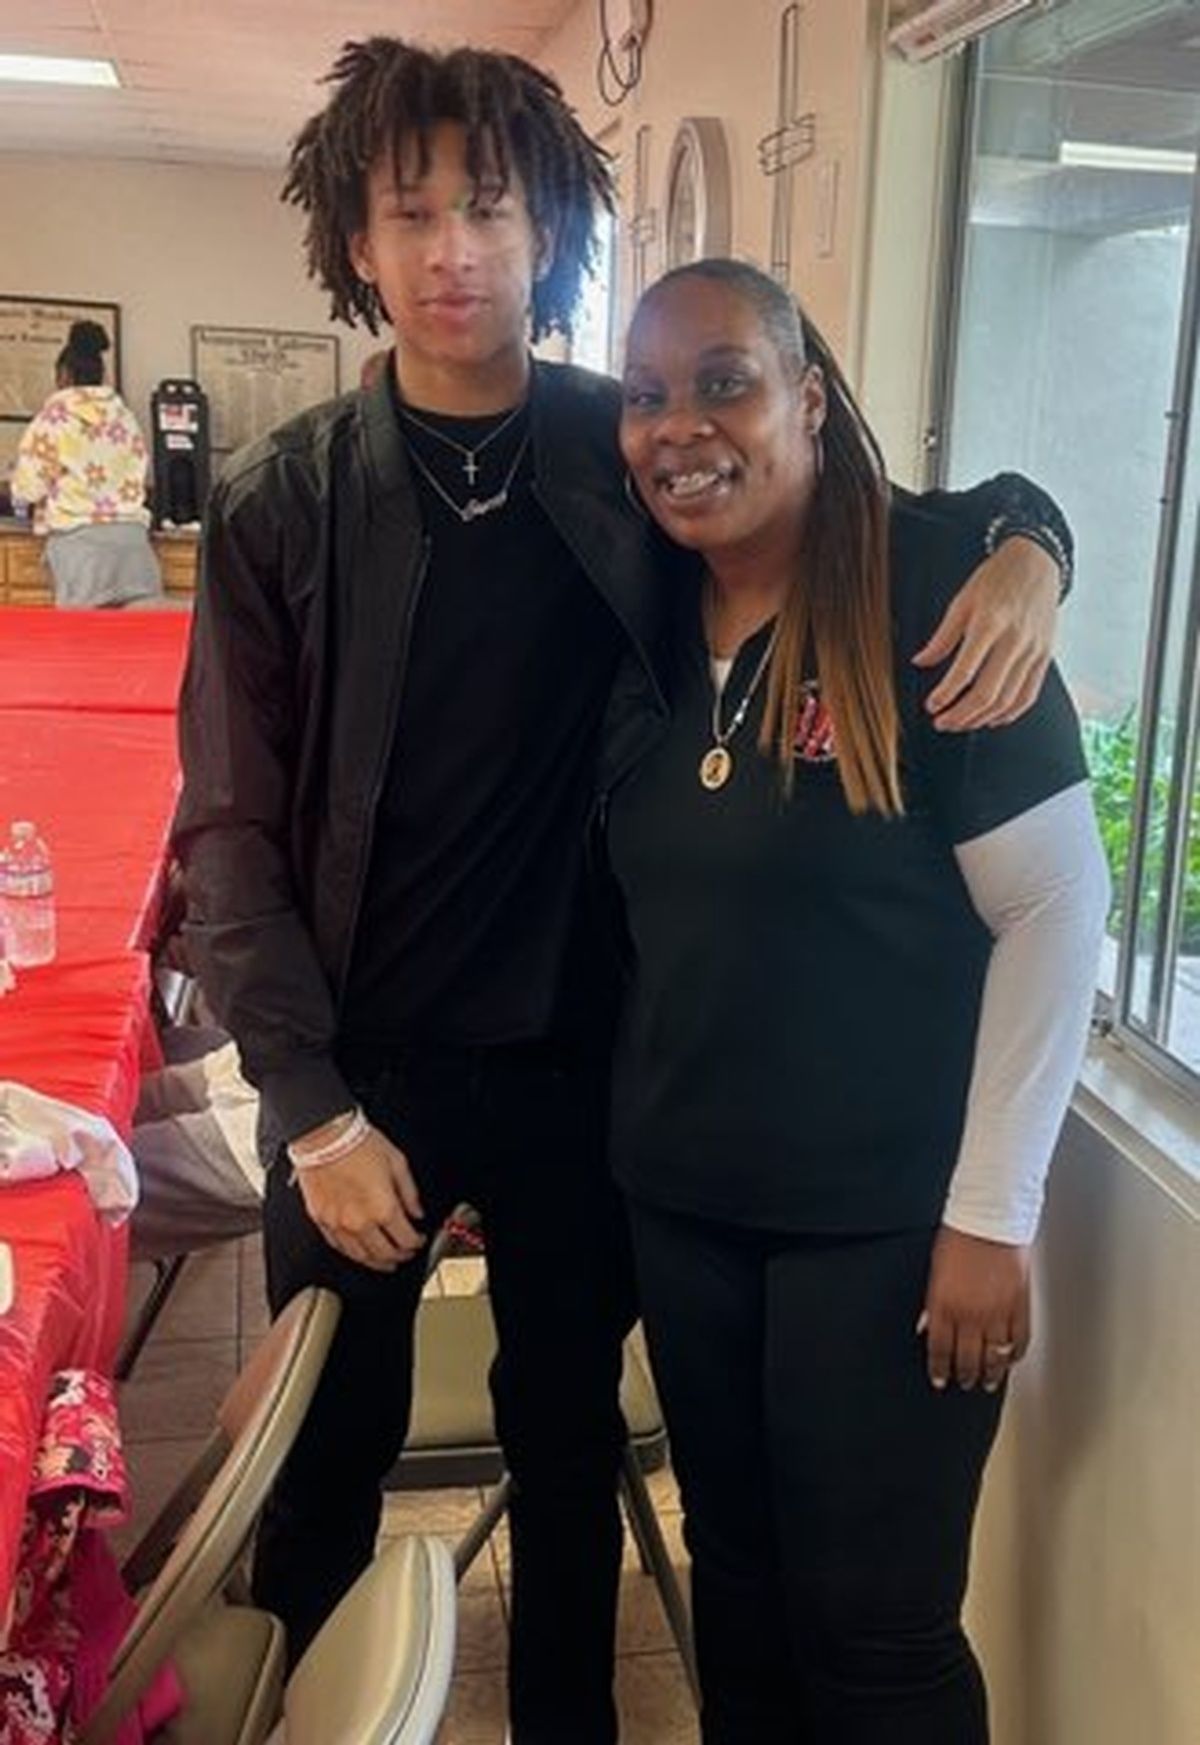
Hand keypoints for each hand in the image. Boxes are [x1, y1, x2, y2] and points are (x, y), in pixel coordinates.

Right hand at [295, 1123, 425, 1271]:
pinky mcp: (320, 1220)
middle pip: (384, 1254)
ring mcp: (338, 1224)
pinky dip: (352, 1253)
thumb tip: (417, 1211)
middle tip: (405, 1254)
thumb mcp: (397, 1162)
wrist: (324, 1135)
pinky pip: (338, 1246)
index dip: (416, 1243)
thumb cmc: (358, 1143)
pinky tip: (358, 1252)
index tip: (419, 1239)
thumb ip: (410, 1193)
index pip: (405, 1240)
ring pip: (360, 1256)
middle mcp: (360, 1222)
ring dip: (376, 1262)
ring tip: (385, 1262)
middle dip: (399, 1257)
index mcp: (383, 1208)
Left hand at [912, 537, 1058, 730]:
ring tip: (961, 723)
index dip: (945, 695)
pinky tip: (991, 719)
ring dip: (980, 719)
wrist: (1037, 562)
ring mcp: (1034, 651)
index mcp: (990, 623)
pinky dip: (1009, 713)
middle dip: (961, 715)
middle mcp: (1015, 640)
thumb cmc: (997, 578)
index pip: (965, 671)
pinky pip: (1028, 695)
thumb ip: (942, 636)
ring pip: (1007, 700)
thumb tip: (921, 662)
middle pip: (987, 694)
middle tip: (941, 722)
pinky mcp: (1045, 656)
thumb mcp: (962, 600)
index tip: (931, 705)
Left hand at [918, 1225, 1030, 1392]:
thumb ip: (932, 1303)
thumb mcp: (934, 1271)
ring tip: (988, 1381)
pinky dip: (1014, 1354)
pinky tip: (1010, 1359)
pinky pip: (1019, 1340)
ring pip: (995, 1356)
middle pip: (968, 1358)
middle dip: (965, 1375)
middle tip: (964, 1382)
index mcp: (944, 1305)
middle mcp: (970, 1314)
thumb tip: (926, 1325)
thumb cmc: (958, 1236)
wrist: (989, 1217)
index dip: (939, 1369)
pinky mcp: (1020, 1306)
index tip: (939, 1379)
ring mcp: (997, 1312)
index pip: (940, 1349)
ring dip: (991, 1373)